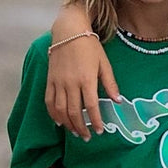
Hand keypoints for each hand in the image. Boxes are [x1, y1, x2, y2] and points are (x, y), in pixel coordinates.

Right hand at [45, 6, 119, 138]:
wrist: (68, 31)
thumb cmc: (90, 46)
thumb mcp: (104, 63)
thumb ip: (110, 83)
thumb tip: (118, 101)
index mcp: (86, 79)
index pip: (91, 107)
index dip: (95, 121)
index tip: (99, 131)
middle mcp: (70, 83)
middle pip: (74, 112)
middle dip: (81, 127)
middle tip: (87, 137)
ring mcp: (58, 82)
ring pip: (60, 109)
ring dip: (67, 124)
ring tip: (75, 132)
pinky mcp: (49, 79)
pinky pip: (49, 101)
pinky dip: (53, 114)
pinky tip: (59, 122)